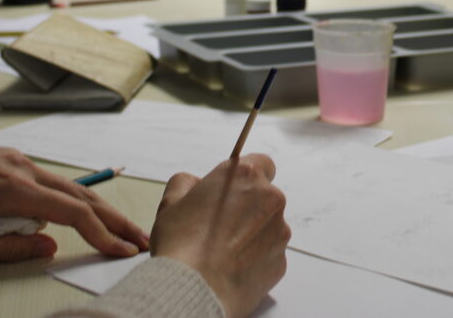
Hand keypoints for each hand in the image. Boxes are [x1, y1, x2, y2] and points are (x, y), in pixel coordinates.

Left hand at [0, 140, 146, 261]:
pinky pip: (53, 182)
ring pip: (72, 186)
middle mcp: (24, 170)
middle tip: (143, 241)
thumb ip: (9, 248)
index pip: (72, 212)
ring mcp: (21, 161)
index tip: (122, 253)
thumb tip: (52, 247)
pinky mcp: (14, 160)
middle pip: (83, 195)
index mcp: (11, 190)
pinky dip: (76, 199)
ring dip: (101, 209)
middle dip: (116, 220)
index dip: (101, 234)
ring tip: (124, 230)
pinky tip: (86, 215)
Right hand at [151, 154, 288, 317]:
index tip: (234, 190)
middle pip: (265, 196)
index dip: (248, 178)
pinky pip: (270, 253)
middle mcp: (269, 198)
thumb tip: (194, 184)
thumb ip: (186, 183)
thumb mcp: (171, 202)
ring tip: (223, 251)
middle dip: (248, 207)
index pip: (262, 163)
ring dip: (252, 233)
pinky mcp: (281, 260)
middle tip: (220, 225)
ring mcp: (279, 231)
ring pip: (268, 225)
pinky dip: (255, 258)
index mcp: (244, 176)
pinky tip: (232, 267)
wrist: (193, 290)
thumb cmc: (180, 245)